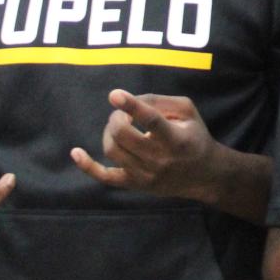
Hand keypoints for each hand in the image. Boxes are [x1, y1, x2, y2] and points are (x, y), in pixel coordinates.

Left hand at [70, 91, 221, 202]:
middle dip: (117, 118)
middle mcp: (159, 159)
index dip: (132, 107)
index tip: (115, 94)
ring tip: (119, 127)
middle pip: (124, 136)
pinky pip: (105, 177)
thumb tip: (130, 100)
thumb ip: (160, 101)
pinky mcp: (134, 185)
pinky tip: (75, 152)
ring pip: (113, 151)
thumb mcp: (188, 112)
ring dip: (109, 132)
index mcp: (175, 139)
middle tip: (122, 115)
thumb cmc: (194, 137)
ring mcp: (145, 175)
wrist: (204, 175)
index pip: (152, 121)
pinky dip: (88, 166)